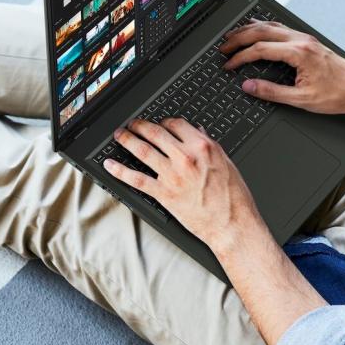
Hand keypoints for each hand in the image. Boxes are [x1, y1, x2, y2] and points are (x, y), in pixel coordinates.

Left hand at [104, 118, 263, 252]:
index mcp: (203, 146)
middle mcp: (185, 157)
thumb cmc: (233, 196)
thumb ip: (209, 145)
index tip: (158, 123)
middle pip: (155, 133)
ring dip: (127, 140)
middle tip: (132, 124)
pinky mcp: (163, 194)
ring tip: (120, 136)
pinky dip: (120, 171)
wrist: (232, 223)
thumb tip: (197, 132)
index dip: (163, 121)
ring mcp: (172, 175)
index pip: (176, 124)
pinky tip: (110, 165)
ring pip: (142, 150)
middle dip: (140, 126)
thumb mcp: (226, 162)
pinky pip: (136, 179)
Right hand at [220, 19, 344, 114]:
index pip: (260, 49)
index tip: (228, 65)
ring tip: (233, 36)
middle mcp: (302, 41)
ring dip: (250, 30)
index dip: (240, 57)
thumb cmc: (337, 95)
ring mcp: (305, 39)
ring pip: (271, 26)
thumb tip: (249, 86)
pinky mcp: (308, 42)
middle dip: (238, 37)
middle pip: (261, 31)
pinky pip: (281, 28)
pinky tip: (258, 32)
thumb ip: (272, 92)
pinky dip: (264, 28)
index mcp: (299, 53)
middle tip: (223, 46)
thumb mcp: (301, 100)